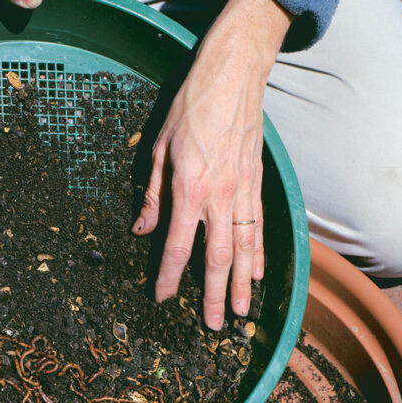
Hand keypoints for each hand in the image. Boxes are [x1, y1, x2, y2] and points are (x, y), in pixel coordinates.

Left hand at [133, 0, 291, 329]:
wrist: (233, 76)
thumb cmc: (190, 107)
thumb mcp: (158, 147)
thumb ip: (152, 193)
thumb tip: (142, 228)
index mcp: (188, 190)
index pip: (176, 246)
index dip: (167, 277)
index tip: (161, 299)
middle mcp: (219, 198)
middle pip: (217, 259)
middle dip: (214, 296)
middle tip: (213, 326)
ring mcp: (243, 192)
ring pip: (244, 249)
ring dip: (242, 284)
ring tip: (240, 312)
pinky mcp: (258, 183)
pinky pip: (259, 226)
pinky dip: (259, 253)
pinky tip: (258, 274)